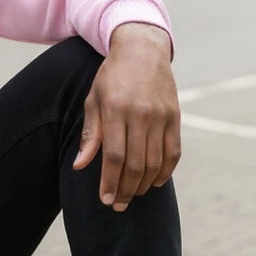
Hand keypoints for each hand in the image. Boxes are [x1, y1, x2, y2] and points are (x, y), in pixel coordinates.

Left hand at [73, 22, 180, 211]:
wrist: (142, 51)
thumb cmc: (111, 77)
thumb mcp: (94, 99)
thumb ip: (90, 134)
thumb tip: (79, 165)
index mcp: (116, 109)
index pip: (114, 156)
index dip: (110, 181)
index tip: (105, 199)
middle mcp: (141, 114)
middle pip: (136, 164)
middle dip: (126, 189)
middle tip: (117, 205)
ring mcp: (161, 116)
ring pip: (155, 162)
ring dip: (143, 185)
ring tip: (132, 196)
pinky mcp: (175, 117)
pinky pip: (173, 152)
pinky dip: (165, 172)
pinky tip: (154, 182)